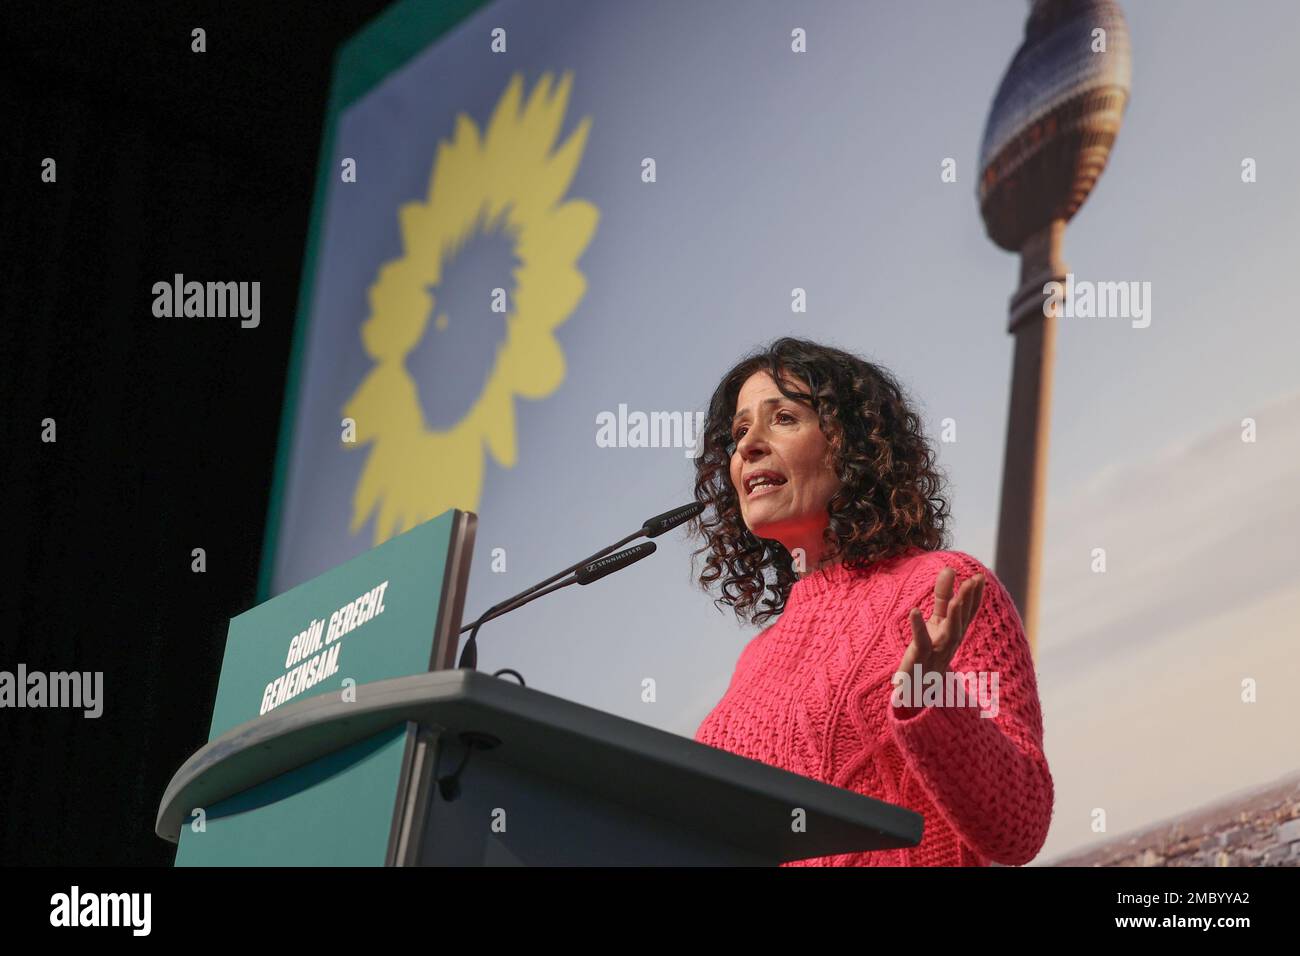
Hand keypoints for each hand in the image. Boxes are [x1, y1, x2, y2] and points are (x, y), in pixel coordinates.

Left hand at [893, 567, 984, 718]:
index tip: (980, 577)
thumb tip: (949, 568)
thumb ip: (943, 595)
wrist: (916, 688)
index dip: (975, 596)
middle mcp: (950, 642)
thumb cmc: (929, 650)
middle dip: (969, 600)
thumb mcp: (937, 620)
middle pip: (962, 620)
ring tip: (956, 599)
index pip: (968, 612)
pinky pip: (921, 642)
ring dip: (954, 616)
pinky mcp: (919, 659)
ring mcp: (937, 652)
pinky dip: (918, 627)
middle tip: (975, 580)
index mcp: (955, 632)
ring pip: (950, 634)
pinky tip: (915, 611)